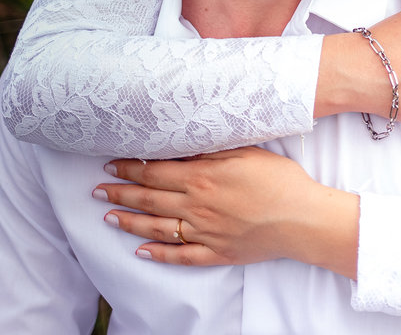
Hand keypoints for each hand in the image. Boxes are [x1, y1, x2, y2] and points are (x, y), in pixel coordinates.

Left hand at [95, 147, 359, 277]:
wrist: (302, 219)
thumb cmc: (280, 180)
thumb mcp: (245, 152)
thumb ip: (211, 150)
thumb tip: (181, 144)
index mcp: (202, 177)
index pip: (154, 171)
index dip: (129, 167)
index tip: (110, 163)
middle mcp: (196, 206)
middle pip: (149, 199)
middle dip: (120, 193)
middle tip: (97, 190)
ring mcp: (204, 232)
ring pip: (156, 229)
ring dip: (129, 223)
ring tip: (109, 218)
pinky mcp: (216, 253)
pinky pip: (180, 256)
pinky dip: (158, 255)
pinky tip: (141, 253)